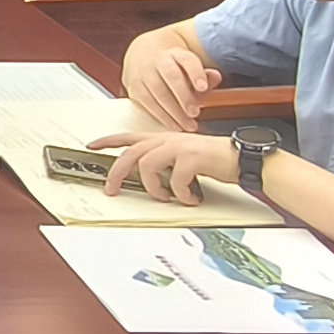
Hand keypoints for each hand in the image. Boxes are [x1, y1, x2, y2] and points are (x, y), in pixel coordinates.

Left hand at [89, 130, 236, 206]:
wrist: (241, 157)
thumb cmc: (213, 159)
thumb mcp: (182, 156)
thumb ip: (164, 160)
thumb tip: (147, 178)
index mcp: (164, 138)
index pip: (130, 136)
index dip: (109, 140)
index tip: (92, 145)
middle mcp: (169, 139)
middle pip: (132, 153)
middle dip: (117, 172)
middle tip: (112, 190)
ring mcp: (180, 146)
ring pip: (148, 165)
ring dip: (153, 186)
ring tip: (164, 196)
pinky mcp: (193, 157)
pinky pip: (176, 179)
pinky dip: (181, 193)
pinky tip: (190, 197)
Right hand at [120, 25, 221, 129]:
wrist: (143, 58)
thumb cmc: (174, 69)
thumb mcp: (190, 69)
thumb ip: (205, 76)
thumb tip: (215, 77)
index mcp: (176, 54)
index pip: (187, 60)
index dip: (196, 73)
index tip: (203, 87)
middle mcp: (158, 60)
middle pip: (171, 76)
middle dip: (184, 96)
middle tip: (195, 112)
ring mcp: (144, 73)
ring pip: (158, 92)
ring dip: (175, 111)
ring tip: (188, 124)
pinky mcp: (135, 88)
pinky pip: (148, 103)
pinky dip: (162, 116)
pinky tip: (174, 125)